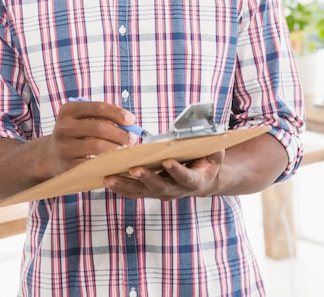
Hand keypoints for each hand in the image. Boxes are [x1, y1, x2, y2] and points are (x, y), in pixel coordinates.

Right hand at [44, 100, 138, 177]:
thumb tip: (130, 123)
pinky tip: (117, 162)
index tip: (131, 120)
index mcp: (68, 110)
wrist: (51, 156)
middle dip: (120, 133)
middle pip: (99, 127)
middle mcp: (64, 127)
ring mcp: (65, 147)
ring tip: (127, 150)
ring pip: (98, 146)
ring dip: (117, 148)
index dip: (117, 113)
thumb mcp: (81, 119)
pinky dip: (109, 162)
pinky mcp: (69, 166)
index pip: (97, 108)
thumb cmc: (75, 134)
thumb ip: (103, 117)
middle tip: (133, 138)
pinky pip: (94, 163)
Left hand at [104, 151, 224, 200]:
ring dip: (125, 185)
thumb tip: (209, 131)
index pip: (185, 177)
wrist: (204, 179)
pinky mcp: (151, 192)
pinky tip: (107, 180)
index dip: (176, 170)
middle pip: (160, 187)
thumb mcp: (216, 151)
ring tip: (109, 177)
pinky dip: (120, 188)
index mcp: (195, 180)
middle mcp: (177, 191)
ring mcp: (163, 193)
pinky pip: (134, 192)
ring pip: (142, 192)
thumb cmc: (208, 160)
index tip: (167, 161)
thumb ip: (213, 144)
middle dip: (146, 178)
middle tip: (133, 168)